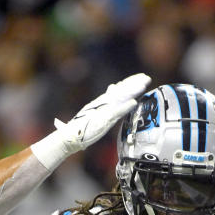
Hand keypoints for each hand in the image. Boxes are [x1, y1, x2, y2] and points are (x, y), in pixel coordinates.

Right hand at [31, 73, 150, 169]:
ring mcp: (103, 111)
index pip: (116, 91)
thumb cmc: (79, 130)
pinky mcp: (103, 120)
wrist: (68, 137)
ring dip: (133, 91)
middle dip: (133, 83)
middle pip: (120, 91)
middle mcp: (102, 104)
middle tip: (145, 77)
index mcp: (100, 103)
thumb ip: (100, 109)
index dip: (128, 84)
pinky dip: (125, 107)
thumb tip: (104, 104)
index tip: (139, 78)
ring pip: (121, 98)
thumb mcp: (92, 117)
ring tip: (144, 84)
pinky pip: (116, 112)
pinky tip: (134, 102)